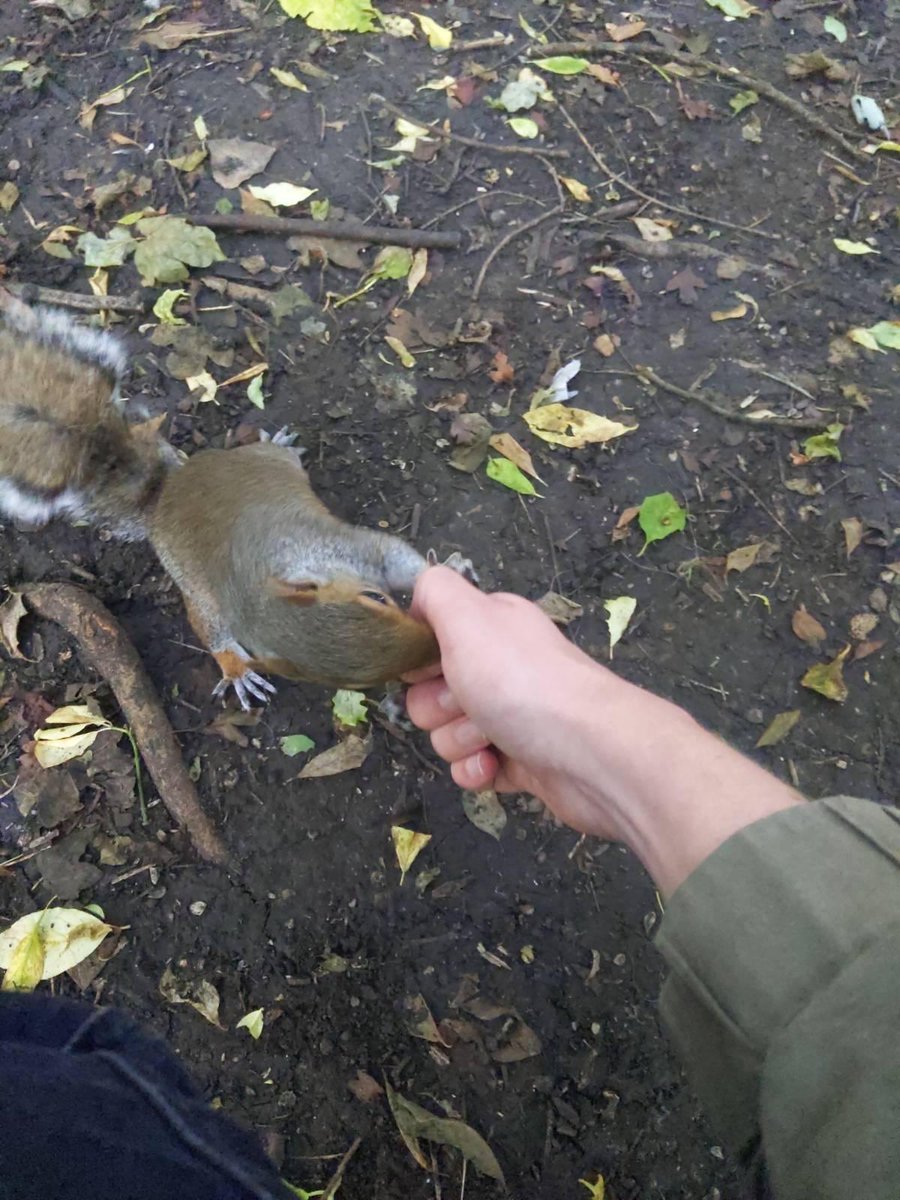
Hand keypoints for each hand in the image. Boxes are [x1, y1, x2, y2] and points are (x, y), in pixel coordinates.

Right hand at [404, 566, 630, 838]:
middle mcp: (502, 667)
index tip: (430, 668)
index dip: (421, 659)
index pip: (431, 640)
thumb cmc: (522, 681)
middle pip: (431, 693)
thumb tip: (417, 593)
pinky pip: (471, 769)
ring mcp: (512, 717)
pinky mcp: (520, 761)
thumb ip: (435, 591)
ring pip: (447, 735)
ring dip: (460, 741)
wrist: (589, 752)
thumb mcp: (469, 616)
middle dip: (439, 706)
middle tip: (468, 704)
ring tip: (493, 738)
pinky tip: (495, 767)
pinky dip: (477, 771)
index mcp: (491, 627)